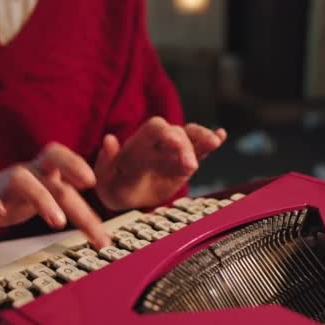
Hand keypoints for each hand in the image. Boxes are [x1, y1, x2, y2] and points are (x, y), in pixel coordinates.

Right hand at [0, 142, 110, 247]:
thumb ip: (74, 205)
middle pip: (49, 163)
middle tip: (88, 198)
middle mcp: (27, 171)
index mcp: (44, 170)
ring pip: (21, 178)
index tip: (93, 182)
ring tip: (58, 223)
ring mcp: (3, 182)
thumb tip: (104, 232)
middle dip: (70, 179)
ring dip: (41, 197)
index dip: (75, 163)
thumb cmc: (21, 200)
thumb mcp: (49, 197)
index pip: (61, 157)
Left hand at [94, 117, 226, 210]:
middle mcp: (158, 143)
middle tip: (190, 165)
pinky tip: (220, 136)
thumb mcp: (103, 178)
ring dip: (202, 138)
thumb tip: (109, 139)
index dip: (165, 132)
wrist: (123, 195)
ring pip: (191, 137)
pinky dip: (210, 142)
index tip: (172, 141)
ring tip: (214, 142)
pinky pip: (199, 150)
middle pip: (176, 133)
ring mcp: (173, 151)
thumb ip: (106, 160)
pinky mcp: (184, 163)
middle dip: (185, 145)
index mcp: (138, 144)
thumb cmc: (112, 186)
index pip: (154, 129)